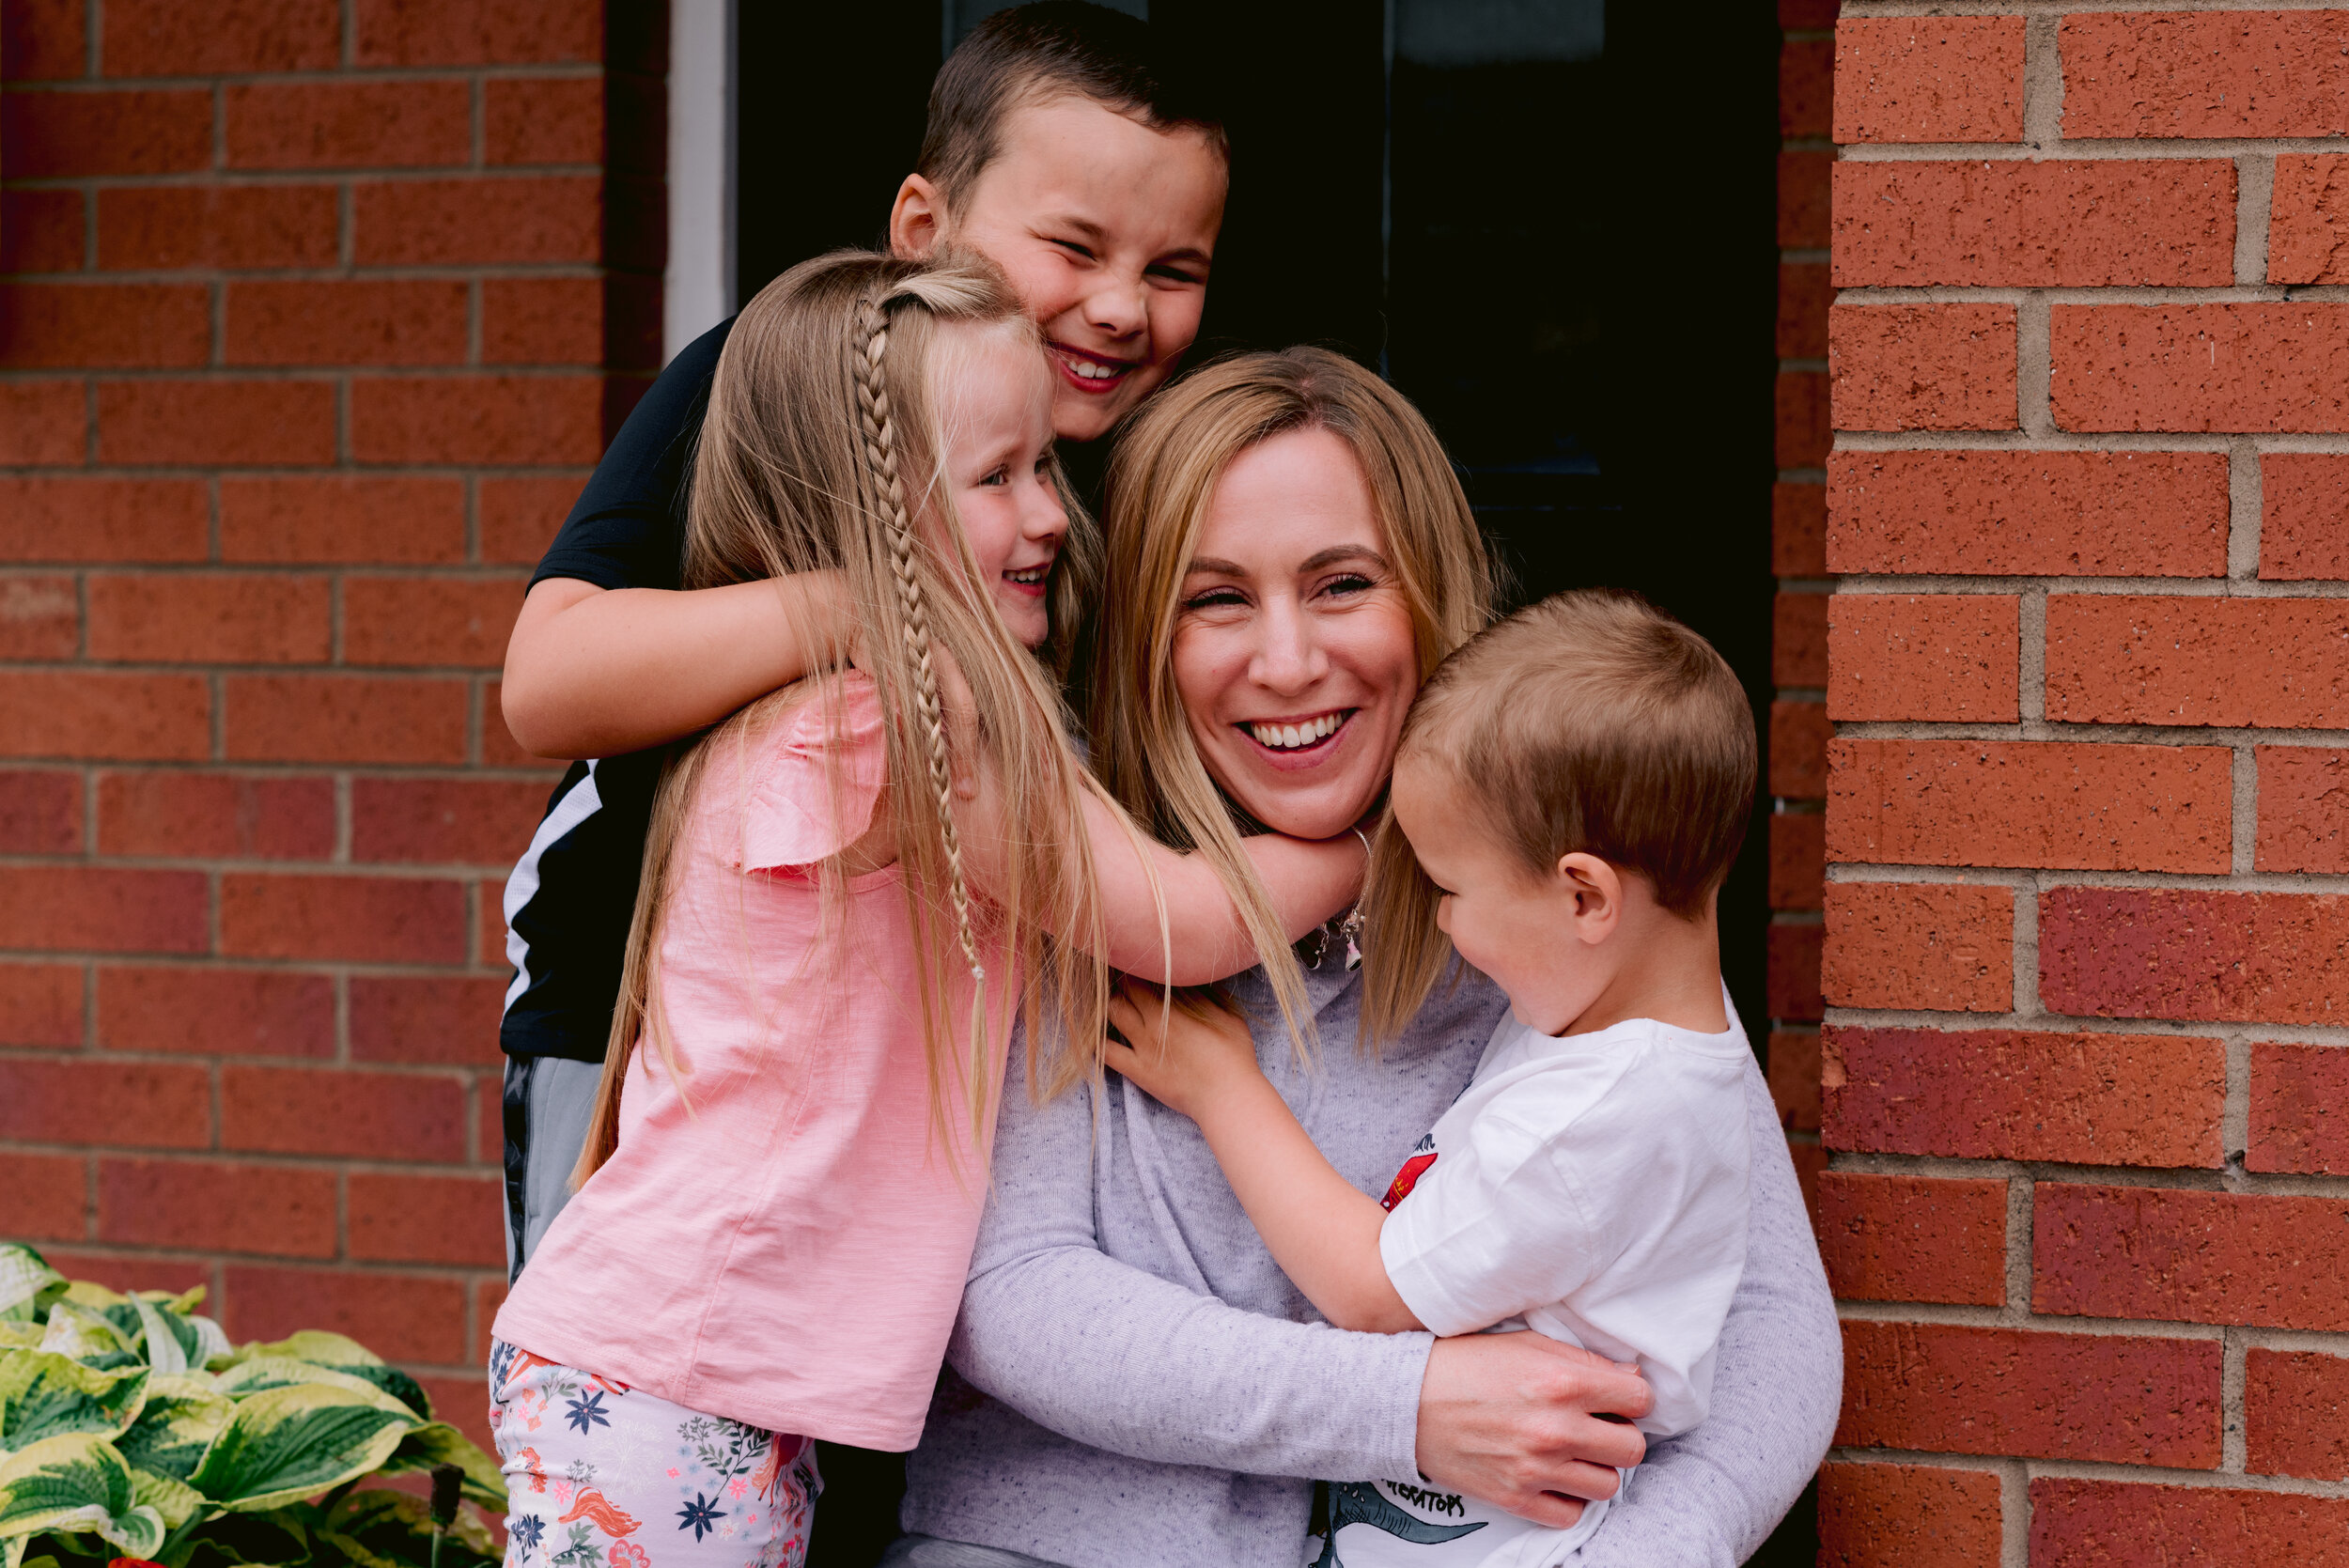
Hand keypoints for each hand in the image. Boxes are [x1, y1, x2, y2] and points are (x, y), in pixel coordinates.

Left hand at [1100, 979, 1262, 1121]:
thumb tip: (1196, 981)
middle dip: (1123, 981)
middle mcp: (1156, 1020)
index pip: (1149, 975)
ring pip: (1112, 1011)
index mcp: (1179, 1005)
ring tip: (1112, 1003)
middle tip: (1121, 979)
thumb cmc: (1235, 1056)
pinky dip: (1094, 1041)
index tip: (1140, 964)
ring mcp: (1143, 1045)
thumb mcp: (1229, 1017)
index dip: (1142, 966)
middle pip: (1127, 988)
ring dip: (1110, 1004)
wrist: (1227, 1095)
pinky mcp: (1137, 1069)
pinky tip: (1090, 1035)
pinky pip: (1106, 1052)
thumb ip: (1210, 998)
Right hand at [1415, 1332, 1651, 1527]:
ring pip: (1608, 1484)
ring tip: (1572, 1452)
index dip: (1631, 1398)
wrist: (1405, 1399)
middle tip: (1596, 1427)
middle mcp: (1555, 1428)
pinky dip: (1568, 1498)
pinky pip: (1571, 1513)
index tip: (1616, 1399)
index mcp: (1562, 1381)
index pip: (1640, 1399)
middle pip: (1632, 1448)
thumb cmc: (1465, 1363)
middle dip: (1620, 1435)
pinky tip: (1552, 1476)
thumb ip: (1582, 1359)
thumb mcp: (1526, 1343)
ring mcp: (1536, 1468)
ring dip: (1595, 1468)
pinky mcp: (1515, 1498)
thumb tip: (1631, 1378)